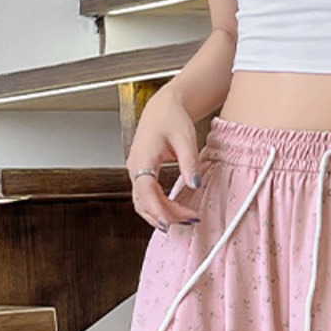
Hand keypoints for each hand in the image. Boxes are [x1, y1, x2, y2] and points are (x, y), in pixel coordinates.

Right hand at [125, 88, 203, 229]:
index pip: (146, 190)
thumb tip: (195, 184)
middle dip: (166, 215)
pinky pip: (146, 198)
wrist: (163, 108)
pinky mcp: (141, 175)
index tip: (171, 222)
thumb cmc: (171, 118)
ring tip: (185, 218)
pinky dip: (159, 209)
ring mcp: (136, 172)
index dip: (157, 209)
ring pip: (143, 204)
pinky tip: (174, 211)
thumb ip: (189, 162)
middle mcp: (135, 168)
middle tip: (189, 218)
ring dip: (162, 215)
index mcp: (143, 158)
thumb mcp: (185, 138)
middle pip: (145, 202)